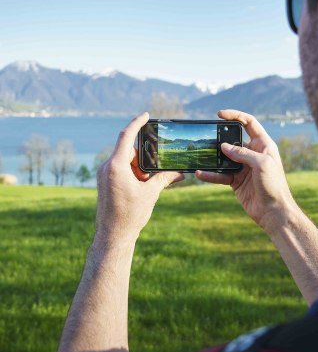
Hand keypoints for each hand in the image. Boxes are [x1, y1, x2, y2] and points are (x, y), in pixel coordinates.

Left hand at [95, 112, 183, 243]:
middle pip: (128, 150)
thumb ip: (164, 179)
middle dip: (144, 156)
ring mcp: (104, 175)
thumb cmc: (130, 215)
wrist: (113, 235)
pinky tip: (142, 184)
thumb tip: (180, 173)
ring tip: (149, 182)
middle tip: (157, 166)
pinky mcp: (104, 182)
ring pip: (125, 161)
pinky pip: (120, 169)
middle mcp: (107, 167)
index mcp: (116, 166)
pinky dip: (132, 172)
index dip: (137, 123)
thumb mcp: (150, 193)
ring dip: (139, 167)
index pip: (126, 136)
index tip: (146, 115)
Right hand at [196, 110, 295, 234]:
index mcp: (263, 145)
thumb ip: (242, 153)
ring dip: (213, 157)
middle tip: (207, 137)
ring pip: (224, 158)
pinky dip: (211, 174)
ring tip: (200, 155)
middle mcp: (253, 154)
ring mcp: (243, 167)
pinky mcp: (236, 181)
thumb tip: (224, 146)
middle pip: (233, 139)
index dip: (236, 116)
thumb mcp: (261, 163)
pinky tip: (201, 174)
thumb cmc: (274, 185)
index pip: (249, 123)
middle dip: (220, 137)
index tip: (220, 114)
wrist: (274, 212)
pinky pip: (221, 174)